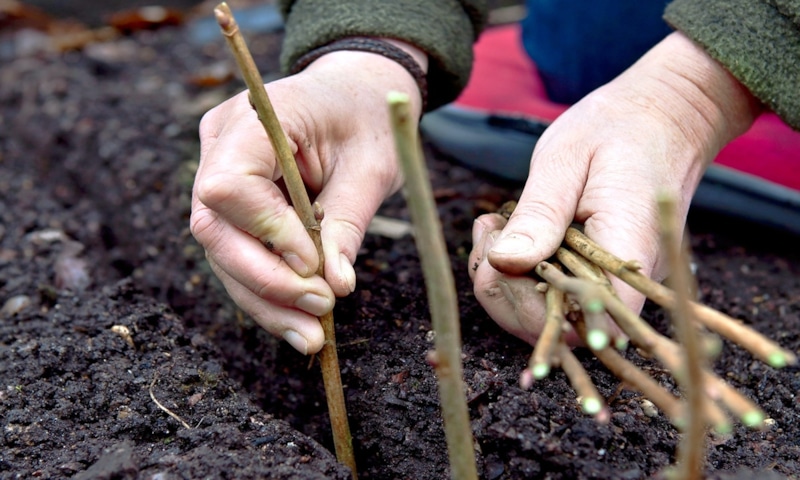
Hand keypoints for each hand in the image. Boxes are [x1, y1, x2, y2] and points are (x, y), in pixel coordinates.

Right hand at [191, 41, 426, 353]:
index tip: (313, 265)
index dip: (266, 232)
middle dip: (265, 281)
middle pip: (215, 228)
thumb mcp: (372, 166)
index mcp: (254, 118)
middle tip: (318, 315)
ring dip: (266, 301)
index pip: (230, 185)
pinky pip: (240, 254)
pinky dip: (269, 293)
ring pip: (223, 252)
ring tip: (312, 338)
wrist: (357, 94)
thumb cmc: (368, 119)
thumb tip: (335, 288)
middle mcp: (221, 145)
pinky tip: (300, 324)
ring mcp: (218, 172)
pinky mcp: (232, 203)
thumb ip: (348, 223)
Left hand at [469, 32, 760, 345]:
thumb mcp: (566, 160)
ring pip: (552, 316)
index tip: (496, 256)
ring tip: (493, 229)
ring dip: (507, 282)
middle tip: (487, 233)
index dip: (526, 307)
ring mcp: (616, 281)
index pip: (580, 321)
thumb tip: (503, 263)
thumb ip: (539, 214)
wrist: (666, 114)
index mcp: (628, 253)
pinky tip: (505, 234)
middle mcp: (628, 281)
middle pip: (559, 328)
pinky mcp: (600, 273)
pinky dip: (520, 272)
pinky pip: (557, 293)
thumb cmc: (619, 128)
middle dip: (504, 292)